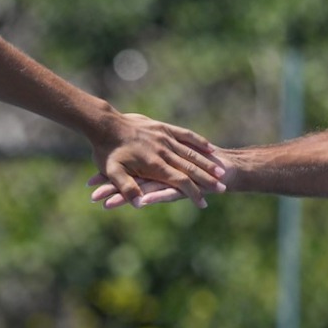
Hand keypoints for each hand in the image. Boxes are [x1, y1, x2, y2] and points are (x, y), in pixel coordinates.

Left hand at [88, 113, 226, 208]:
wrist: (104, 122)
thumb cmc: (107, 150)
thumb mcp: (114, 172)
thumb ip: (128, 188)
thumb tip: (140, 204)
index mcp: (155, 164)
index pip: (181, 181)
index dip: (194, 193)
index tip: (204, 203)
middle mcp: (164, 151)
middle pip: (191, 167)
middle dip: (208, 178)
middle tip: (222, 187)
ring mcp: (165, 137)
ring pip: (191, 152)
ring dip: (207, 162)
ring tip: (220, 172)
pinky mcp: (163, 127)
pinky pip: (185, 134)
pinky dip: (198, 142)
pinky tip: (208, 147)